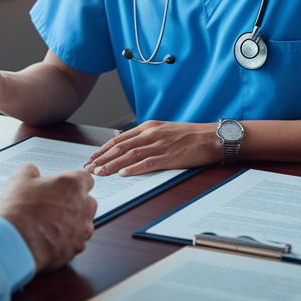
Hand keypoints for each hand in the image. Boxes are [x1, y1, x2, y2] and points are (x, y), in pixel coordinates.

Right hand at [0, 163, 96, 273]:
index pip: (86, 178)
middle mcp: (84, 206)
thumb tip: (34, 172)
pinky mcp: (76, 248)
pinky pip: (75, 241)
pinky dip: (66, 240)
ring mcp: (82, 229)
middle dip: (74, 203)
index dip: (73, 182)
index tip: (62, 187)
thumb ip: (32, 170)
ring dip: (71, 222)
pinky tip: (48, 238)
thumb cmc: (17, 210)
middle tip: (52, 206)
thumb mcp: (19, 178)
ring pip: (83, 223)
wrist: (13, 243)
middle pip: (87, 201)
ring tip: (49, 224)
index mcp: (73, 184)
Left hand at [85, 121, 219, 176]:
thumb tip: (130, 147)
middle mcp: (150, 134)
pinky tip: (123, 173)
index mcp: (148, 127)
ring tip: (99, 173)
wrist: (211, 137)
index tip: (92, 158)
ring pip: (130, 155)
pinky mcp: (169, 156)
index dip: (103, 149)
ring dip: (112, 165)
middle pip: (120, 147)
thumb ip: (147, 137)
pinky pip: (148, 163)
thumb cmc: (190, 135)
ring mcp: (159, 145)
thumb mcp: (164, 130)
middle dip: (102, 158)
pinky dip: (134, 168)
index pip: (119, 139)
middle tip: (88, 168)